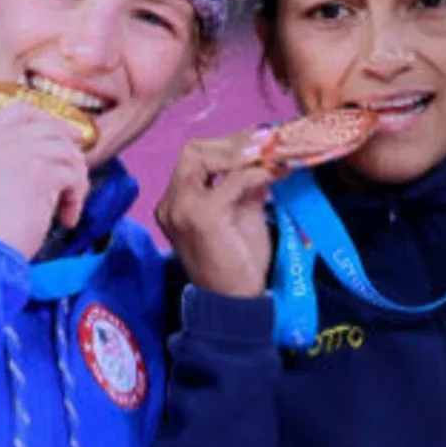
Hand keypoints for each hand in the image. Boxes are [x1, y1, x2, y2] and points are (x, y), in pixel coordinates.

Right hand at [0, 104, 90, 259]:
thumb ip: (4, 157)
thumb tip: (51, 149)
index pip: (21, 111)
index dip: (47, 123)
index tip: (61, 142)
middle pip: (50, 128)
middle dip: (68, 152)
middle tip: (75, 175)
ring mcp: (21, 149)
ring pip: (68, 151)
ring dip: (75, 180)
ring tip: (67, 206)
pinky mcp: (42, 169)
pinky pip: (74, 176)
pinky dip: (76, 199)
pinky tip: (65, 218)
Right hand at [155, 132, 277, 298]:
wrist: (234, 302)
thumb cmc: (237, 264)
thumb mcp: (241, 214)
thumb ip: (246, 186)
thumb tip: (264, 157)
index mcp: (175, 204)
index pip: (193, 158)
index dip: (227, 146)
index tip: (259, 144)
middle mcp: (171, 204)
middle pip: (193, 151)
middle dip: (232, 145)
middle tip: (267, 147)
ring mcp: (181, 209)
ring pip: (205, 158)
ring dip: (243, 155)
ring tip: (271, 157)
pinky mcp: (201, 217)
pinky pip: (231, 180)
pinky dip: (256, 173)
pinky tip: (275, 175)